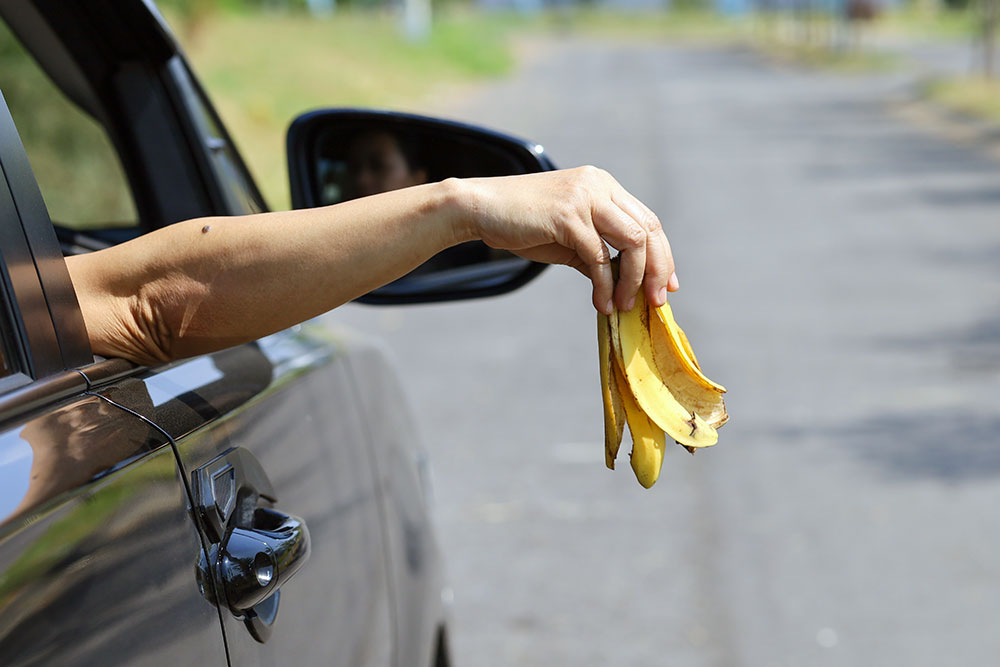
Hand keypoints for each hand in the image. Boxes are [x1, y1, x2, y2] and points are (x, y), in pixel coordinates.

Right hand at [461, 166, 677, 313]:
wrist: (479, 208)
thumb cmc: (521, 224)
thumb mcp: (567, 237)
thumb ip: (595, 253)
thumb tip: (620, 283)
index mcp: (603, 186)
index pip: (647, 220)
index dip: (662, 255)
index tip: (666, 285)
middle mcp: (599, 186)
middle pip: (649, 230)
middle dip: (657, 269)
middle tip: (656, 302)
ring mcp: (585, 198)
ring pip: (632, 241)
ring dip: (633, 279)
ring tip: (626, 306)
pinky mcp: (568, 216)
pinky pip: (599, 257)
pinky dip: (604, 285)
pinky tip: (601, 304)